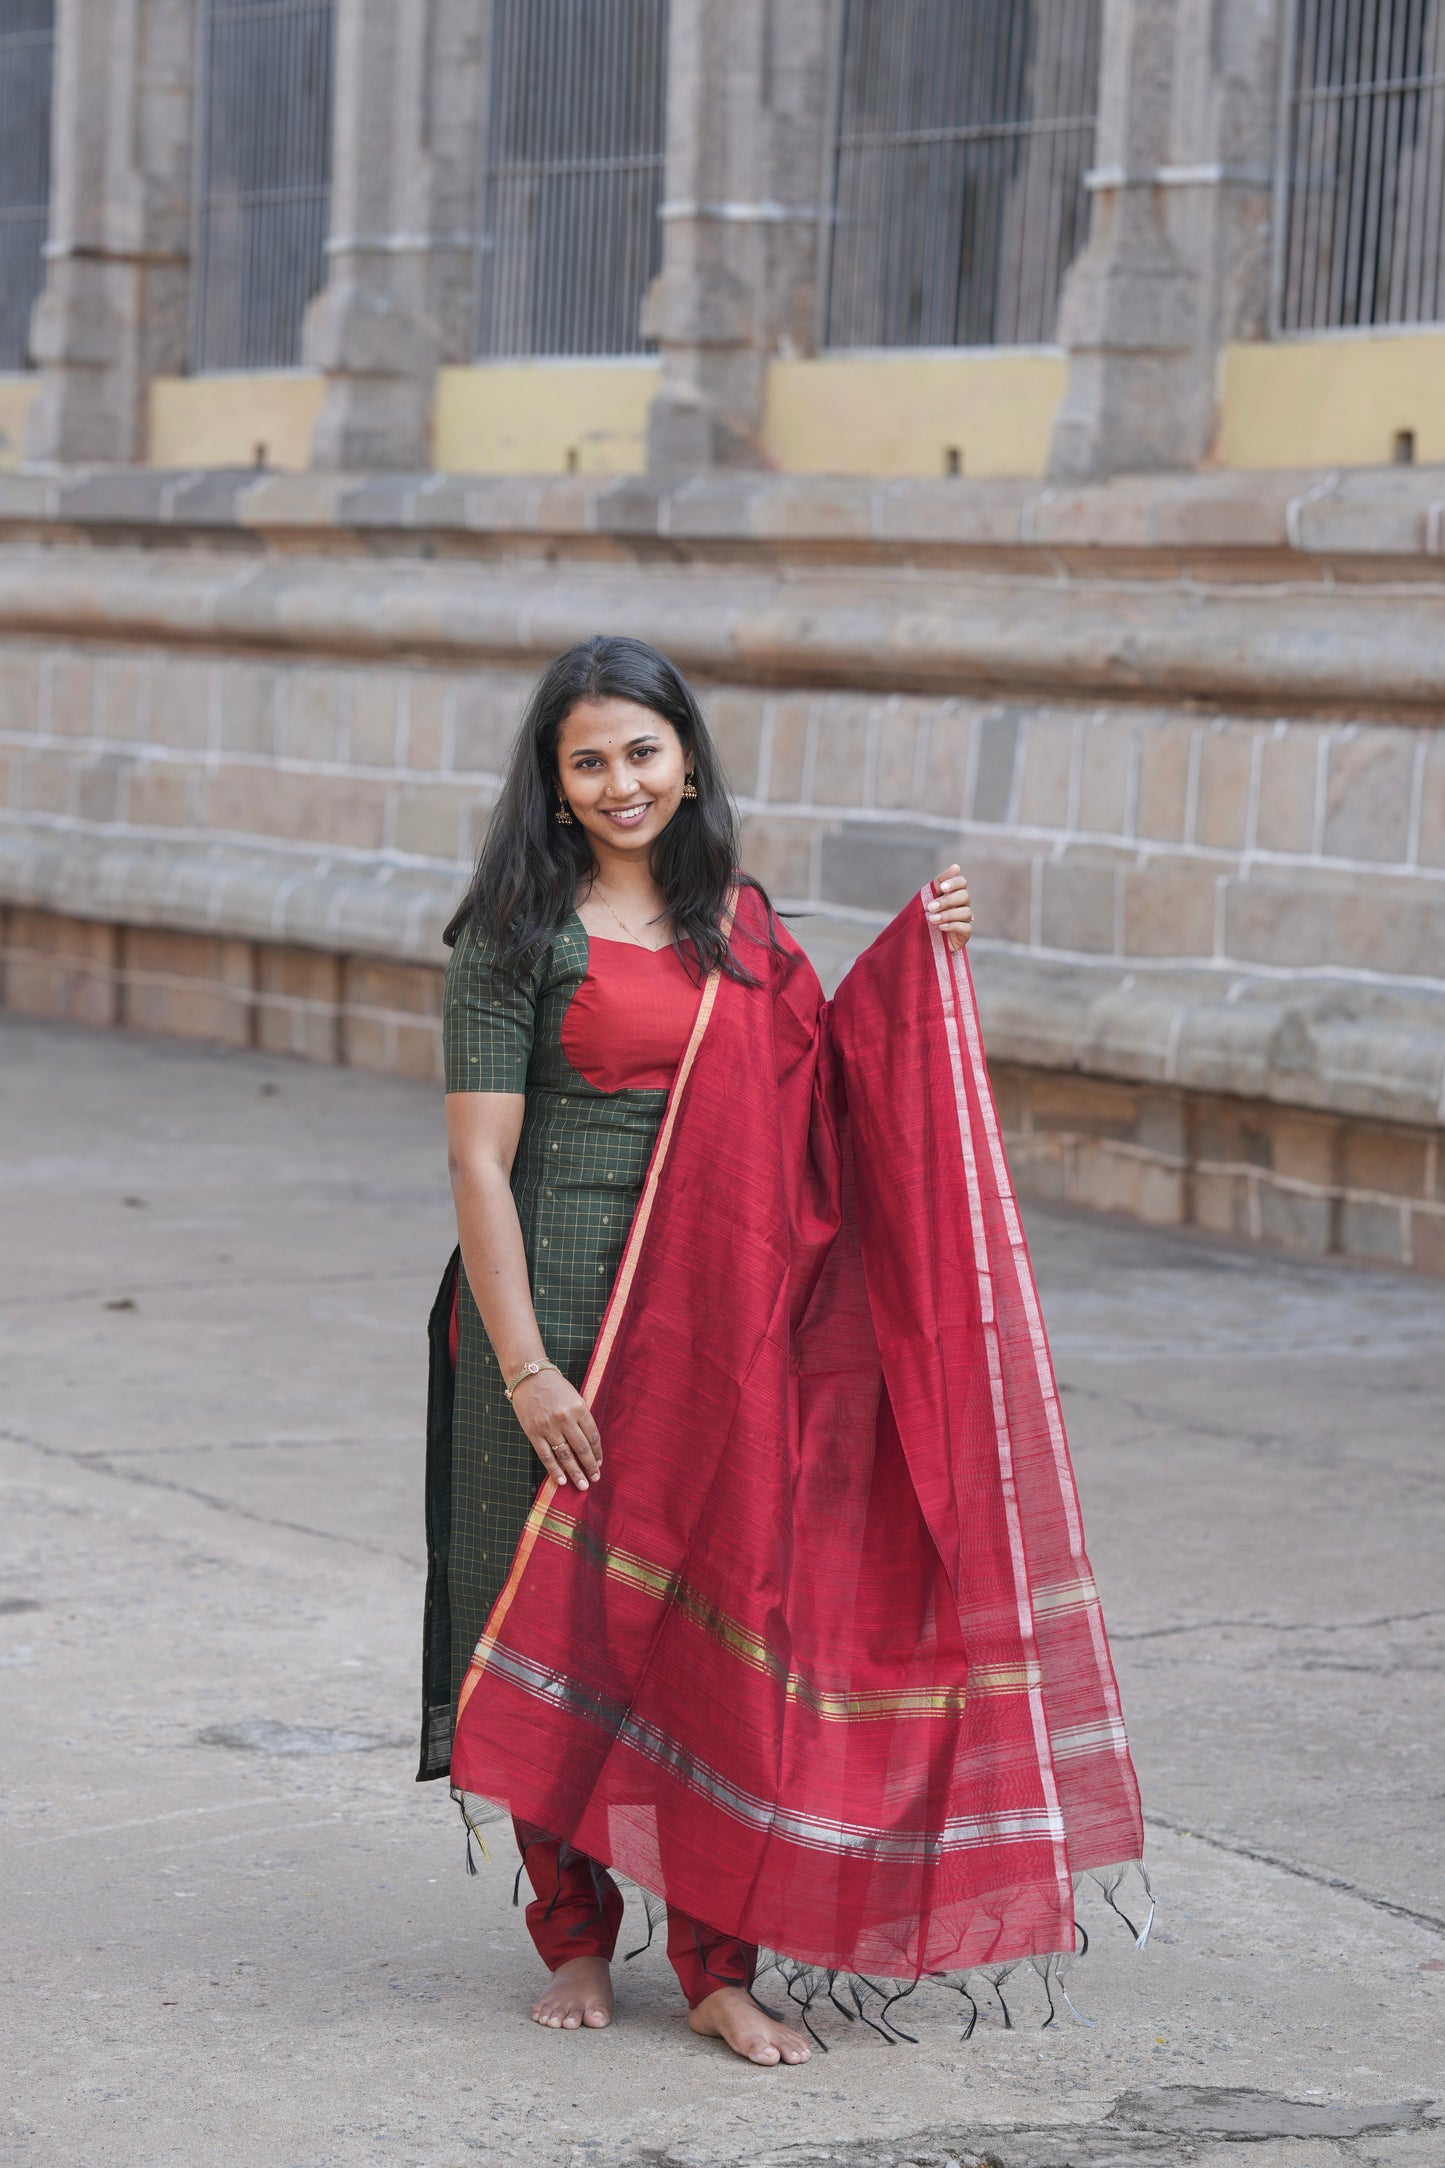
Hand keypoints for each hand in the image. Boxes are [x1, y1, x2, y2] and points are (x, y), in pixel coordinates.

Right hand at [511, 1368, 602, 1490]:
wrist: (528, 1376)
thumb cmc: (555, 1387)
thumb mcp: (574, 1397)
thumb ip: (582, 1418)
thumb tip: (590, 1444)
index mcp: (579, 1408)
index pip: (592, 1436)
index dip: (597, 1453)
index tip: (599, 1464)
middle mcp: (565, 1418)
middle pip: (581, 1448)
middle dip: (589, 1466)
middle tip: (595, 1479)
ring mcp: (548, 1427)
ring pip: (565, 1455)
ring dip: (575, 1472)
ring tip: (582, 1485)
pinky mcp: (533, 1432)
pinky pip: (546, 1455)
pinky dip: (554, 1470)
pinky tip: (561, 1480)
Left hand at [927, 864, 972, 951]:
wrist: (921, 940)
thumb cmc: (925, 915)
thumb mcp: (928, 897)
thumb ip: (939, 883)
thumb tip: (956, 866)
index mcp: (954, 893)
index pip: (962, 882)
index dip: (954, 883)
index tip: (942, 888)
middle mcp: (963, 905)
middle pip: (964, 896)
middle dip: (947, 901)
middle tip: (930, 907)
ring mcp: (965, 919)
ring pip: (965, 912)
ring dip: (947, 915)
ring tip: (931, 920)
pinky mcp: (965, 934)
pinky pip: (965, 927)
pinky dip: (952, 926)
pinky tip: (940, 927)